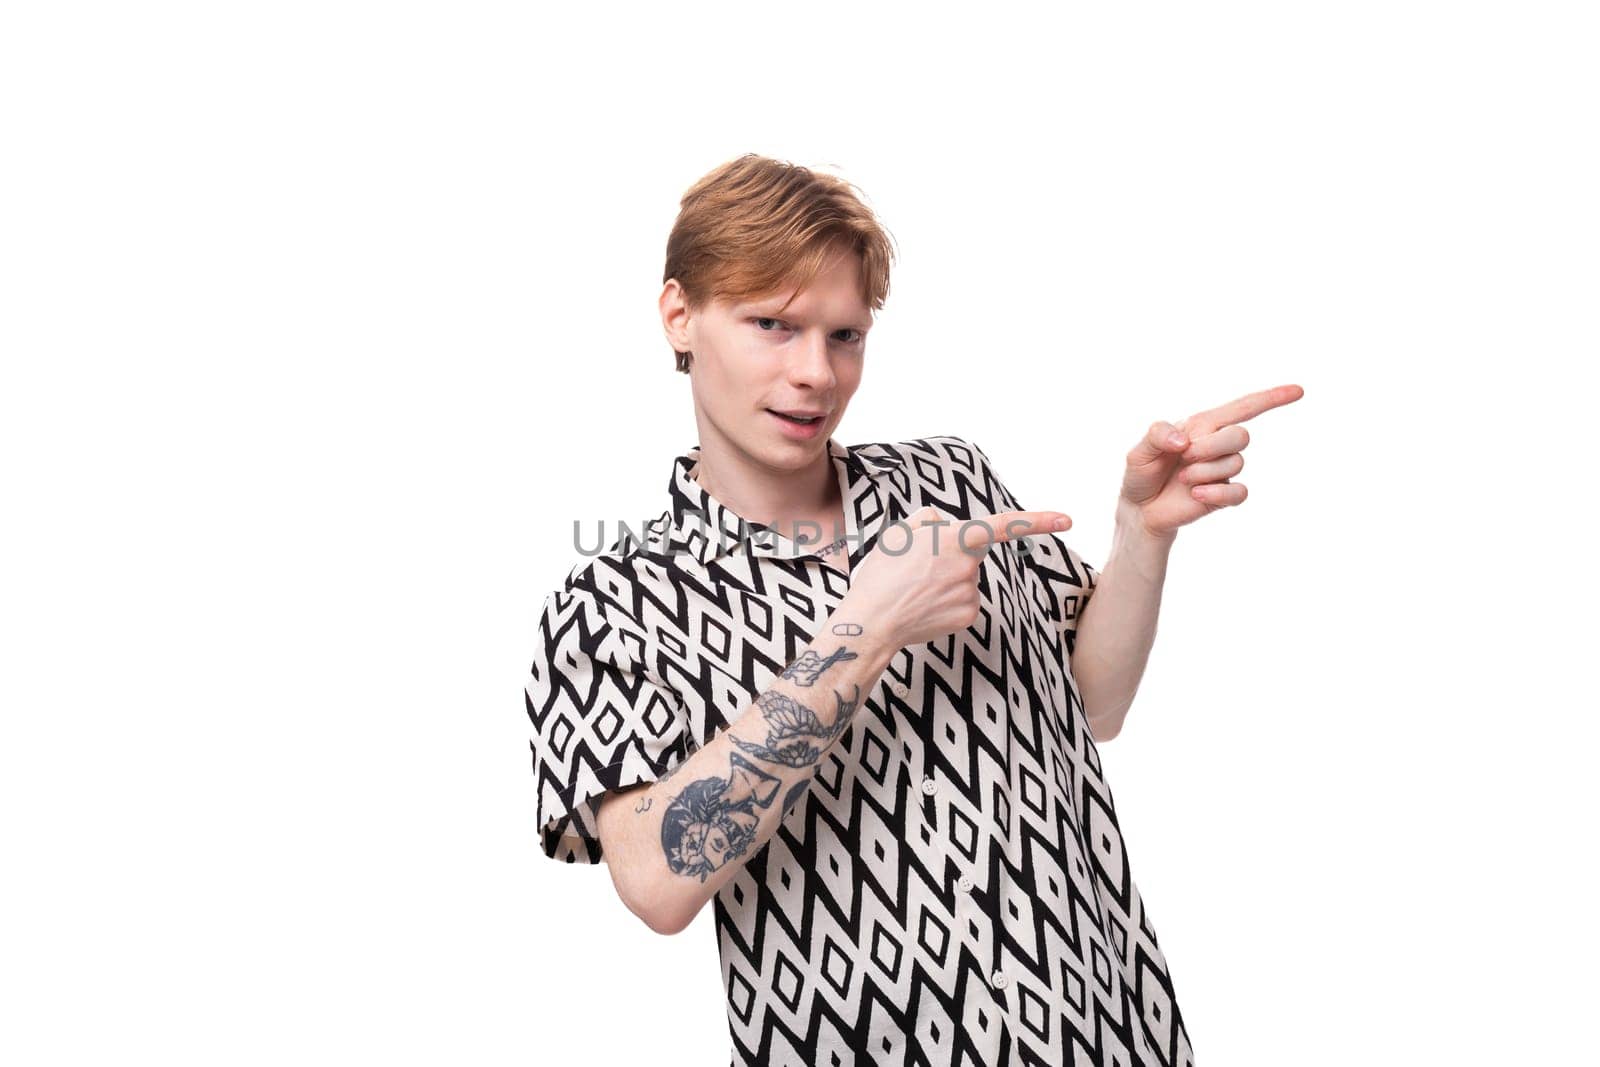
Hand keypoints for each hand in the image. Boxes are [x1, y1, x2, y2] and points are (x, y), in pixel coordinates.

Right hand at [846, 505, 1069, 649]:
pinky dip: (946, 601)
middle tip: (914, 567)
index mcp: (956, 539)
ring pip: (965, 578)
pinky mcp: (968, 616)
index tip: (1068, 520)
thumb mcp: (900, 532)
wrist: (871, 622)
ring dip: (944, 580)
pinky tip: (924, 606)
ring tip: (914, 589)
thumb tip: (948, 526)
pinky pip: (963, 600)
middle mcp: (970, 566)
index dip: (1039, 521)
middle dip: (949, 555)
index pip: (1004, 525)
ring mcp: (971, 594)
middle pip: (969, 553)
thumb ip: (930, 520)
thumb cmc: (882, 574)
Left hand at [1121, 384, 1304, 539]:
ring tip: (1182, 478)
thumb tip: (1184, 441)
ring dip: (1203, 471)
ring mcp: (1223, 470)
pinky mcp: (1224, 495)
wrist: (1140, 508)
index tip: (1298, 391)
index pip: (1244, 407)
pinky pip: (1239, 492)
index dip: (1272, 398)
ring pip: (1236, 463)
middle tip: (1184, 457)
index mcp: (1202, 426)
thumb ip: (1157, 435)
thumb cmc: (1142, 472)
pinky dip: (1216, 493)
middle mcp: (1217, 444)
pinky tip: (1195, 495)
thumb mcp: (1138, 450)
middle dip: (1211, 446)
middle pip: (1241, 435)